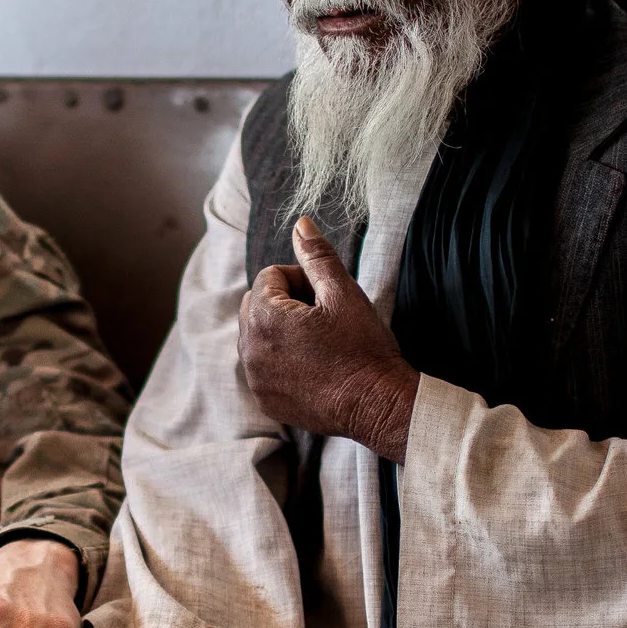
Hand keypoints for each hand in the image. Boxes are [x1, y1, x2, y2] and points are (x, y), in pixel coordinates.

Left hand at [239, 215, 419, 459]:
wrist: (377, 404)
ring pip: (258, 337)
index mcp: (263, 317)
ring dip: (281, 331)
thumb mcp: (343, 293)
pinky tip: (313, 367)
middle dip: (285, 304)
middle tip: (323, 318)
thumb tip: (300, 223)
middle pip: (257, 305)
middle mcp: (249, 349)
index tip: (326, 298)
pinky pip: (262, 368)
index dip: (301, 281)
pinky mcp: (265, 400)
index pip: (269, 277)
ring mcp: (255, 378)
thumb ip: (317, 256)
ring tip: (320, 343)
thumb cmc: (363, 347)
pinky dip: (280, 361)